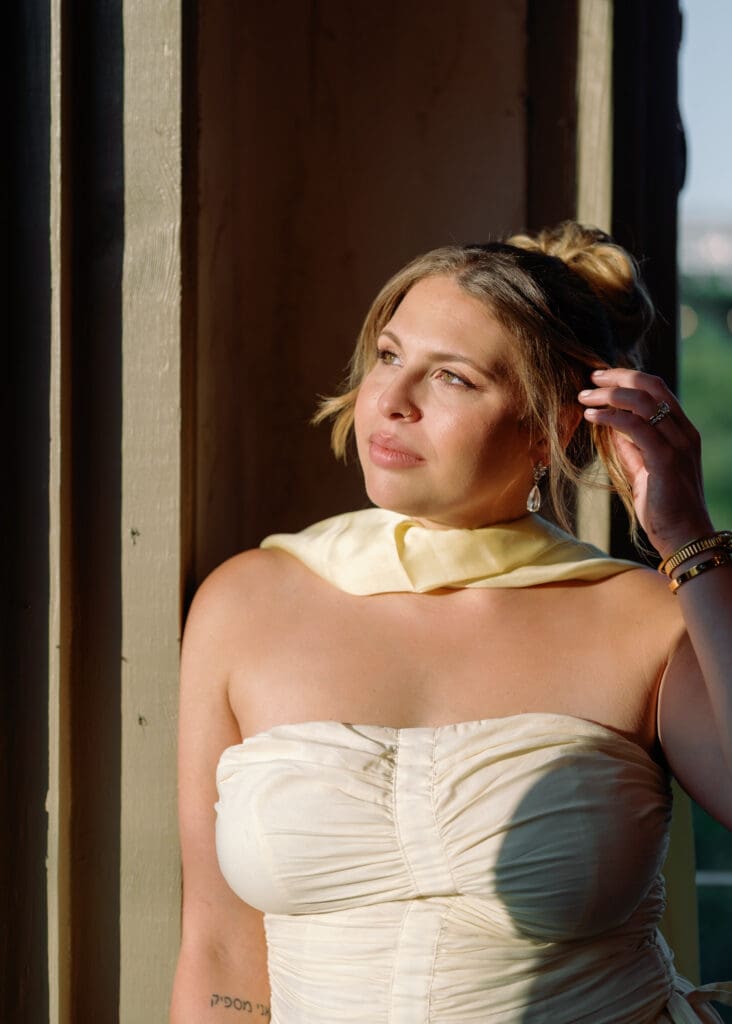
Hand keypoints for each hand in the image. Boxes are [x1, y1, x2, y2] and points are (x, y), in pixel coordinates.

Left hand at [577, 367, 713, 556]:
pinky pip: (636, 427)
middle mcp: (683, 432)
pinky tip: (591, 417)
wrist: (684, 537)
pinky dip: (611, 417)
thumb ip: (631, 447)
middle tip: (591, 378)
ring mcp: (677, 444)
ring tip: (584, 398)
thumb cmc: (663, 507)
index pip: (658, 389)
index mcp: (682, 431)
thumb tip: (610, 426)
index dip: (629, 377)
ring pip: (643, 402)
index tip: (601, 378)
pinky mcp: (666, 459)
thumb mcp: (643, 470)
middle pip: (652, 387)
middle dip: (619, 377)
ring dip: (609, 396)